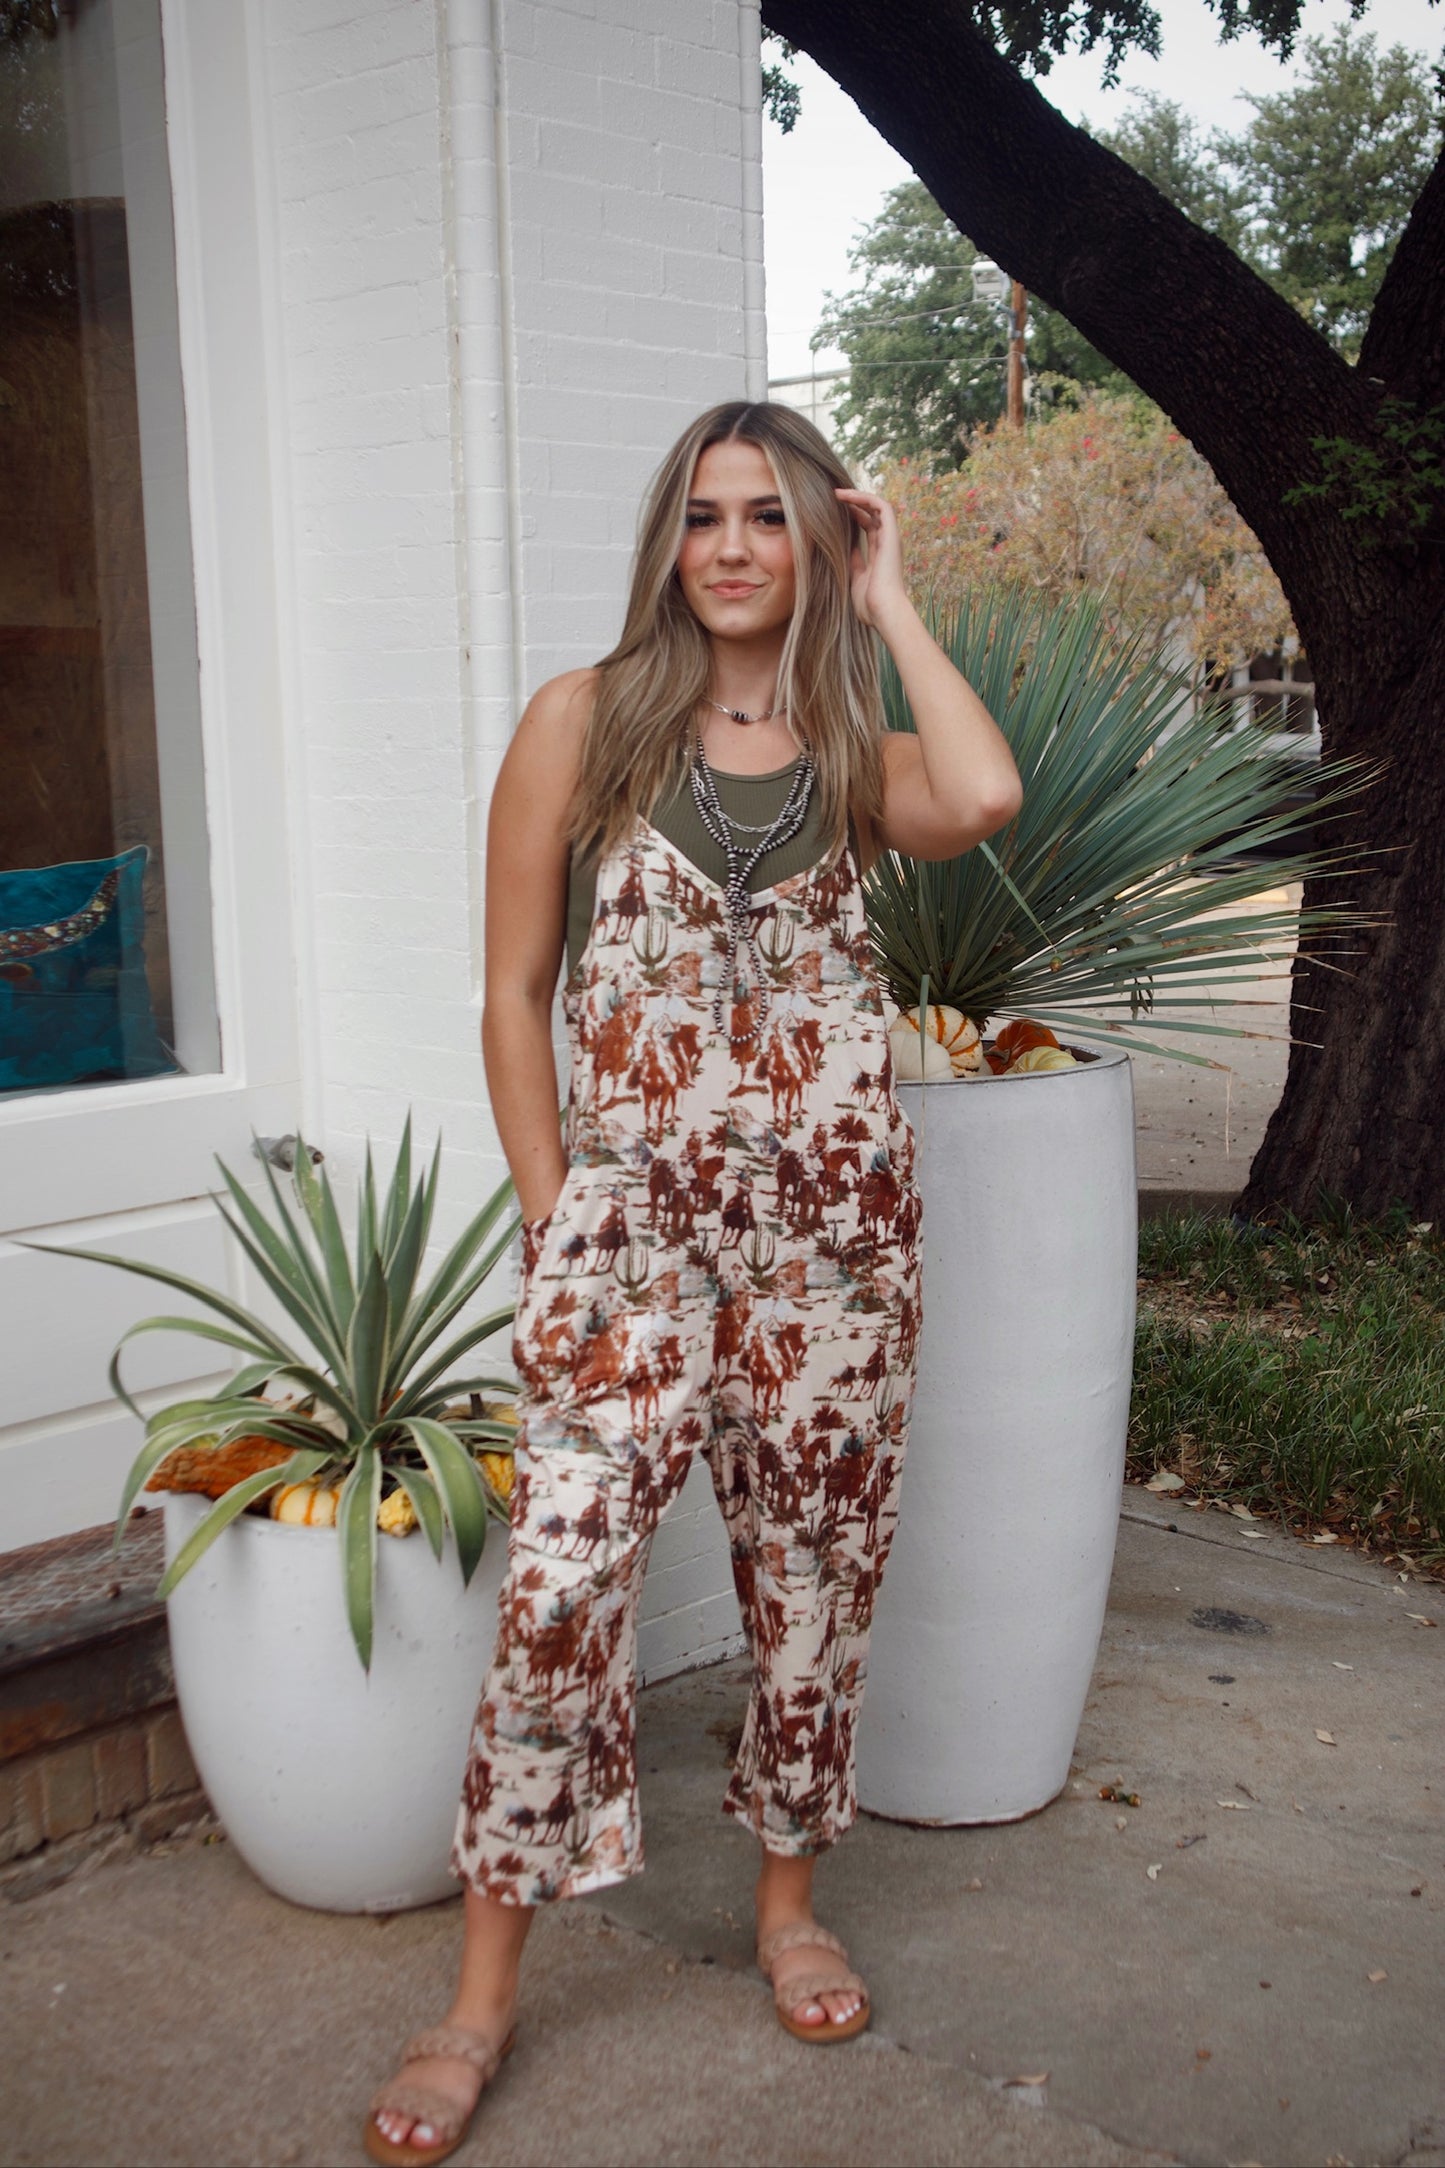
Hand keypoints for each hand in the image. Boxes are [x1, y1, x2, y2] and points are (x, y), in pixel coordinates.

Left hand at [836, 488, 910, 630]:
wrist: (884, 611)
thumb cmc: (870, 605)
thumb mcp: (855, 580)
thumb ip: (852, 564)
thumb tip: (843, 550)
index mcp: (879, 556)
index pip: (867, 528)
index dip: (852, 517)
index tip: (832, 512)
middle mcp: (887, 544)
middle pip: (871, 515)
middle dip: (853, 504)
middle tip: (832, 497)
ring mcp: (890, 539)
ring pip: (877, 507)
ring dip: (858, 497)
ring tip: (837, 493)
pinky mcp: (891, 534)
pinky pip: (882, 506)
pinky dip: (865, 498)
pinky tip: (846, 496)